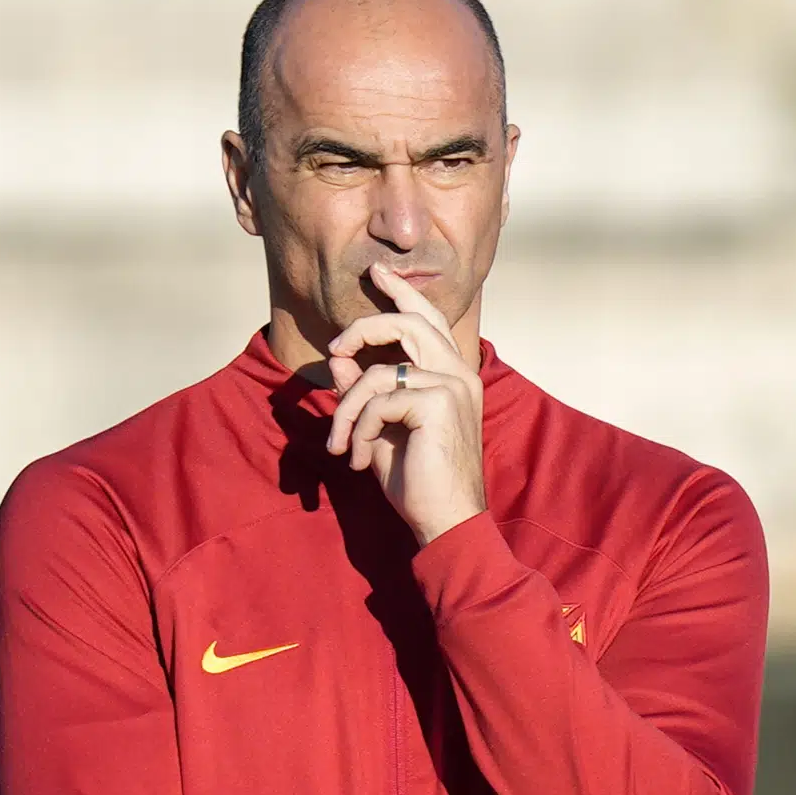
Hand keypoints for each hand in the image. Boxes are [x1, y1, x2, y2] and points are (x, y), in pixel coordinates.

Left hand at [323, 265, 487, 544]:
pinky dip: (358, 429)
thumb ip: (363, 391)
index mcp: (455, 376)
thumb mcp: (381, 429)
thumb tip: (339, 358)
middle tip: (335, 346)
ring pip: (379, 371)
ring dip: (348, 408)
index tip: (378, 273)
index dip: (403, 293)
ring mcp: (453, 386)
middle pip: (408, 323)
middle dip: (364, 328)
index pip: (429, 321)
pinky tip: (360, 458)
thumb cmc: (419, 481)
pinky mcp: (438, 402)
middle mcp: (460, 374)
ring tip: (343, 444)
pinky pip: (376, 399)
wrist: (445, 521)